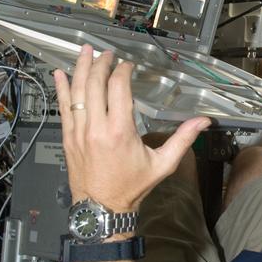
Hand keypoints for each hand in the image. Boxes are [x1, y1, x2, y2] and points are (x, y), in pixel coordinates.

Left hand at [54, 45, 209, 209]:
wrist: (102, 209)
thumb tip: (202, 122)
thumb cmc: (131, 187)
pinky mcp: (68, 137)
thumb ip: (182, 139)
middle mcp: (96, 128)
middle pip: (95, 84)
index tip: (128, 66)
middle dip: (101, 64)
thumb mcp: (162, 165)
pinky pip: (62, 107)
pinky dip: (61, 89)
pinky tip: (58, 74)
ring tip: (85, 52)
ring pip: (77, 92)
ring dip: (80, 68)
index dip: (123, 72)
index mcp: (120, 132)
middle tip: (107, 54)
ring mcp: (78, 132)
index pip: (118, 88)